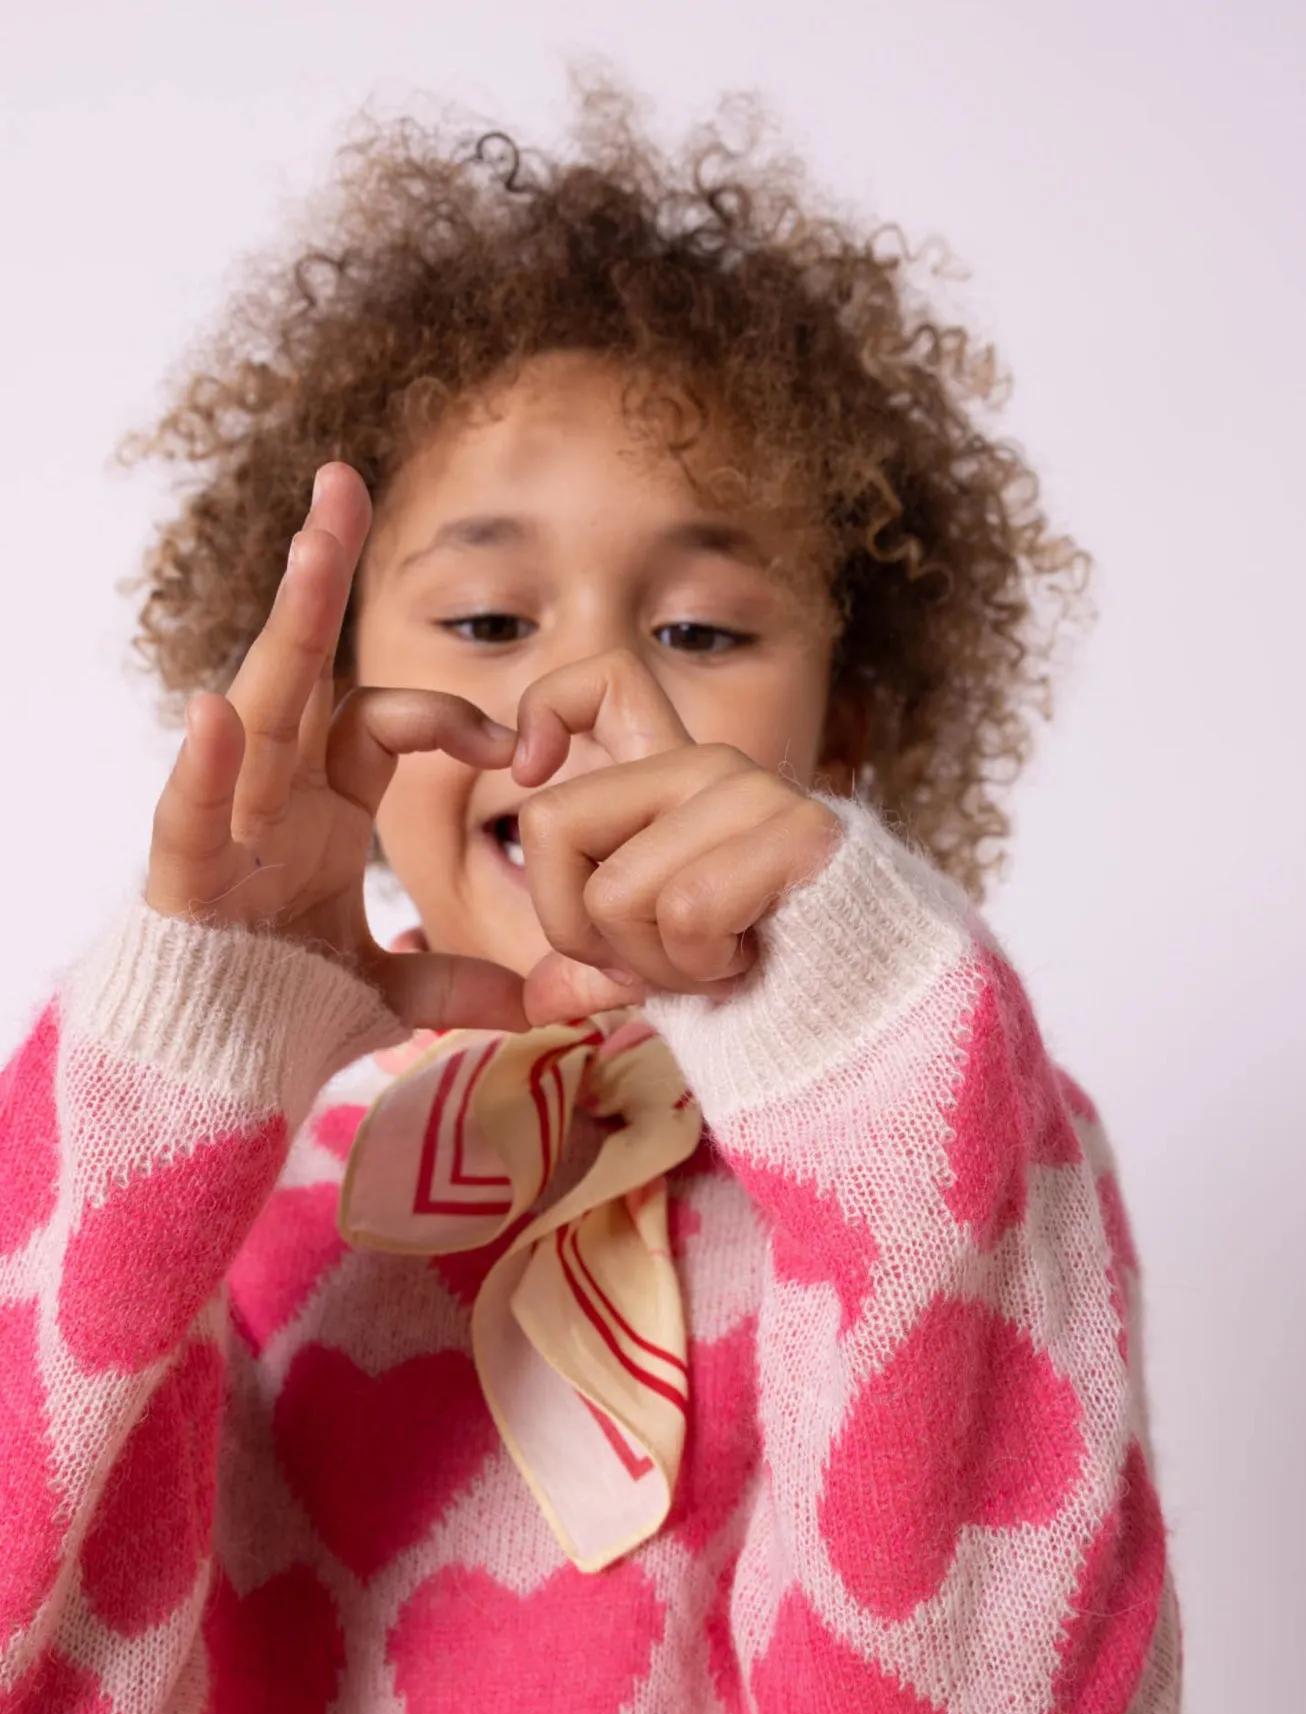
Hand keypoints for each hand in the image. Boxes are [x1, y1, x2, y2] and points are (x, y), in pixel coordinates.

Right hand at [145, 462, 527, 1032]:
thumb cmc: (287, 1003)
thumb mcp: (392, 990)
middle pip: (305, 667)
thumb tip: (547, 997)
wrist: (210, 1065)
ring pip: (256, 704)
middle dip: (322, 577)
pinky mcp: (182, 874)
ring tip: (309, 540)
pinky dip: (207, 765)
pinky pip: (194, 809)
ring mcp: (227, 818)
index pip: (387, 723)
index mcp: (327, 800)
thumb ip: (460, 983)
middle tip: (345, 480)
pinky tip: (218, 708)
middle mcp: (275, 788)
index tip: (519, 746)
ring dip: (285, 625)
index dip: (452, 719)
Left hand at [512, 650, 842, 1025]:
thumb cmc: (770, 976)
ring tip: (719, 964)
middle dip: (577, 926)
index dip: (547, 708)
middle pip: (554, 820)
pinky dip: (704, 967)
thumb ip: (600, 966)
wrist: (875, 1004)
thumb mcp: (664, 964)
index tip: (526, 770)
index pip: (604, 680)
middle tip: (653, 958)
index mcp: (676, 779)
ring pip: (616, 891)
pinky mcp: (801, 834)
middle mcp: (710, 768)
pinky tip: (750, 962)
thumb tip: (536, 1000)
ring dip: (655, 965)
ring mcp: (755, 794)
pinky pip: (690, 912)